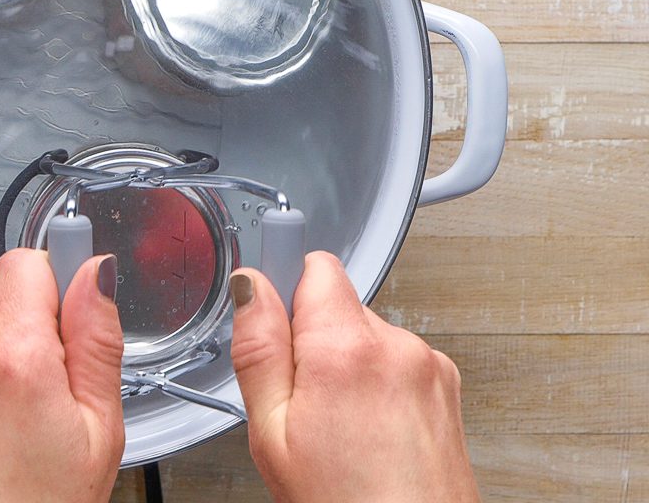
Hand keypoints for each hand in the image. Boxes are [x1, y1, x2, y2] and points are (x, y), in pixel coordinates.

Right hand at [230, 251, 479, 502]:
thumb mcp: (272, 433)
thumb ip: (258, 348)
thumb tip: (250, 287)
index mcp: (346, 348)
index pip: (314, 265)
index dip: (284, 285)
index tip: (271, 302)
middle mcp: (397, 346)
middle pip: (337, 305)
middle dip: (311, 340)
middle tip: (298, 400)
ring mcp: (429, 366)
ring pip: (366, 337)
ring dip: (346, 367)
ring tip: (337, 428)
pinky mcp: (448, 388)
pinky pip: (397, 363)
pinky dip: (378, 388)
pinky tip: (367, 433)